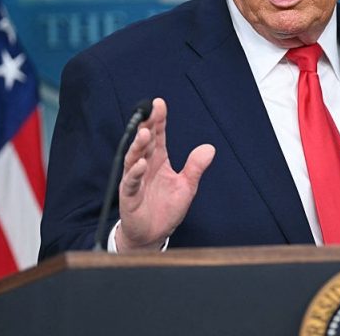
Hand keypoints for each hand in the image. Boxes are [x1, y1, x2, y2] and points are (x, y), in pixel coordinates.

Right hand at [115, 98, 214, 251]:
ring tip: (145, 133)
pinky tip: (141, 164)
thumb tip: (210, 148)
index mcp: (158, 161)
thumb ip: (195, 167)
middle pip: (144, 142)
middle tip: (150, 111)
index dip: (159, 120)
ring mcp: (135, 180)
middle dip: (147, 126)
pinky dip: (135, 173)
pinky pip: (131, 182)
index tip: (159, 103)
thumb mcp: (187, 186)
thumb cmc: (166, 209)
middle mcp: (145, 166)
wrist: (153, 235)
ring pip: (133, 158)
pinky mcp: (129, 197)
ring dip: (138, 146)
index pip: (158, 136)